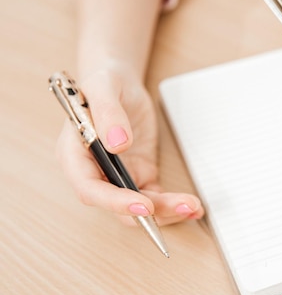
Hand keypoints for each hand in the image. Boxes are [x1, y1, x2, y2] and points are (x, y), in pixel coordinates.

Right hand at [55, 66, 203, 225]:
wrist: (120, 82)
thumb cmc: (105, 82)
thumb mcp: (104, 87)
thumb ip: (108, 113)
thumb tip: (117, 143)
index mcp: (76, 155)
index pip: (90, 188)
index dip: (114, 202)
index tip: (143, 205)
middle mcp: (95, 172)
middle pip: (118, 205)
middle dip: (150, 212)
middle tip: (182, 207)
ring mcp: (119, 176)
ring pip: (139, 206)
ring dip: (167, 211)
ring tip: (193, 207)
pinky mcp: (140, 174)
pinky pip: (155, 197)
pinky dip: (172, 204)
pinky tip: (192, 206)